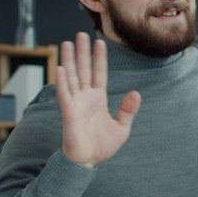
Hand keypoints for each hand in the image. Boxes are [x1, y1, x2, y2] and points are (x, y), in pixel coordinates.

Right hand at [56, 32, 140, 166]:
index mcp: (98, 99)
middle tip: (80, 34)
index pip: (99, 73)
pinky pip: (65, 95)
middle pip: (83, 70)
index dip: (99, 58)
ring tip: (67, 43)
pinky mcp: (69, 113)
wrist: (88, 162)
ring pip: (71, 77)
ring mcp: (76, 104)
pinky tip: (61, 67)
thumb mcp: (122, 127)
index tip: (99, 42)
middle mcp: (85, 98)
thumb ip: (128, 110)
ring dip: (69, 60)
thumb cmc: (102, 146)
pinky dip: (62, 81)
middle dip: (82, 52)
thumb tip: (136, 93)